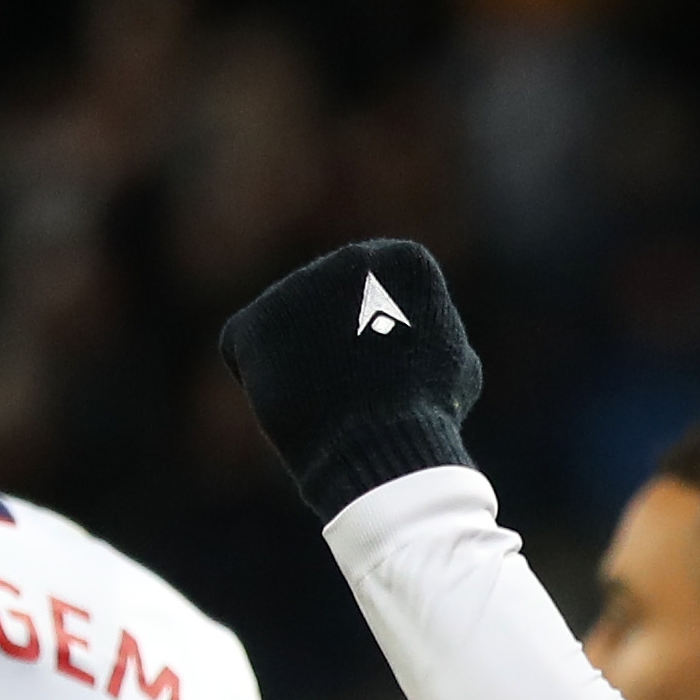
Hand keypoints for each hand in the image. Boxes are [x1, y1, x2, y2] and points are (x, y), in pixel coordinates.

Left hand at [219, 239, 481, 520]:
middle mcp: (348, 258)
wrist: (381, 441)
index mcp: (403, 259)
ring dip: (306, 361)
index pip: (386, 297)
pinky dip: (261, 375)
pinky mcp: (253, 322)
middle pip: (336, 304)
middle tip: (361, 392)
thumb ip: (420, 330)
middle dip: (343, 345)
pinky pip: (247, 346)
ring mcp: (295, 285)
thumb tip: (403, 328)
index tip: (404, 375)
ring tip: (331, 401)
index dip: (392, 345)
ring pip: (293, 327)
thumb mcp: (451, 360)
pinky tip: (293, 399)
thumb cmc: (426, 411)